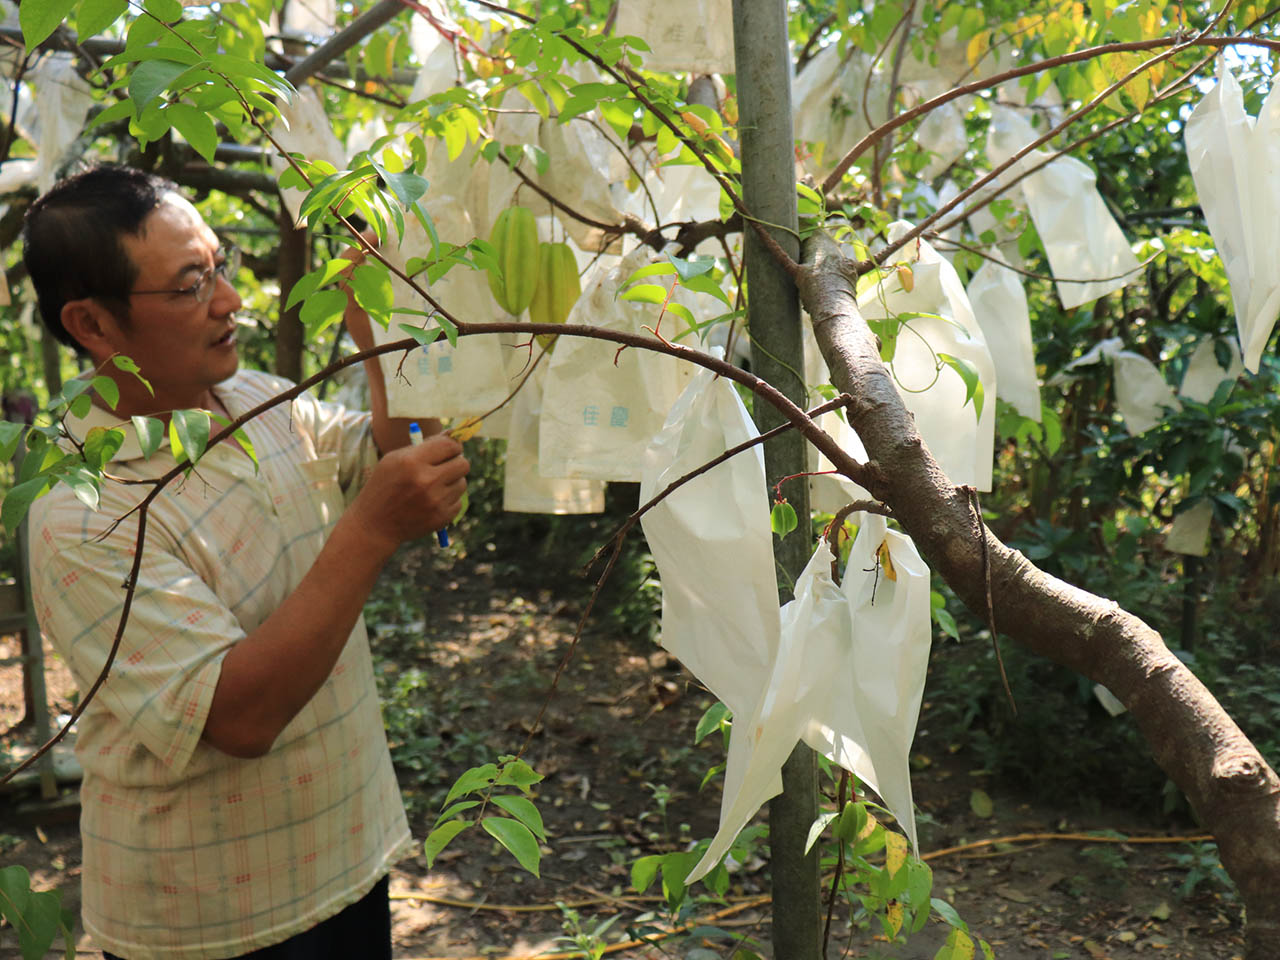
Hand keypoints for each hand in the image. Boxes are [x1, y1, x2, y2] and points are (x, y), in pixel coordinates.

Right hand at [346, 432, 468, 552]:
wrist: (374, 525)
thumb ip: (424, 446)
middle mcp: (426, 481)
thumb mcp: (394, 459)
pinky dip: (448, 500)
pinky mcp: (441, 517)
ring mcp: (435, 501)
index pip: (450, 445)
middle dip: (456, 462)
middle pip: (463, 464)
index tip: (451, 449)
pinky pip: (458, 501)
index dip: (454, 445)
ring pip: (462, 483)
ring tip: (434, 486)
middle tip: (446, 466)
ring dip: (452, 482)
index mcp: (411, 462)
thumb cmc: (384, 486)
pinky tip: (432, 501)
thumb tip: (453, 435)